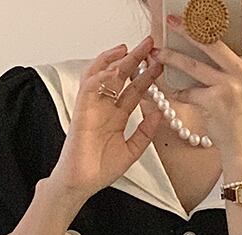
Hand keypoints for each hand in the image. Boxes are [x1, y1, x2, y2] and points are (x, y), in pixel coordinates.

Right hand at [46, 36, 164, 204]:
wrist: (82, 183)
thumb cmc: (100, 169)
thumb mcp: (132, 150)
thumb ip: (145, 133)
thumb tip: (159, 113)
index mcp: (116, 116)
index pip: (133, 90)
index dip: (147, 76)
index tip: (160, 64)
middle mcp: (104, 107)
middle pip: (119, 77)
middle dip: (134, 59)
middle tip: (149, 44)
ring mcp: (92, 107)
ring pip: (102, 75)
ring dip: (114, 60)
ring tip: (129, 49)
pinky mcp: (81, 110)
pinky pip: (89, 87)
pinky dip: (100, 76)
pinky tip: (113, 68)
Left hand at [156, 0, 241, 158]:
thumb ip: (235, 65)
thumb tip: (210, 42)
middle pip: (214, 41)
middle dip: (189, 28)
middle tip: (173, 19)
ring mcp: (230, 87)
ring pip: (193, 65)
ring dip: (171, 57)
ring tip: (157, 53)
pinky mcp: (214, 102)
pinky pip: (189, 91)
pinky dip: (177, 91)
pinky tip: (170, 90)